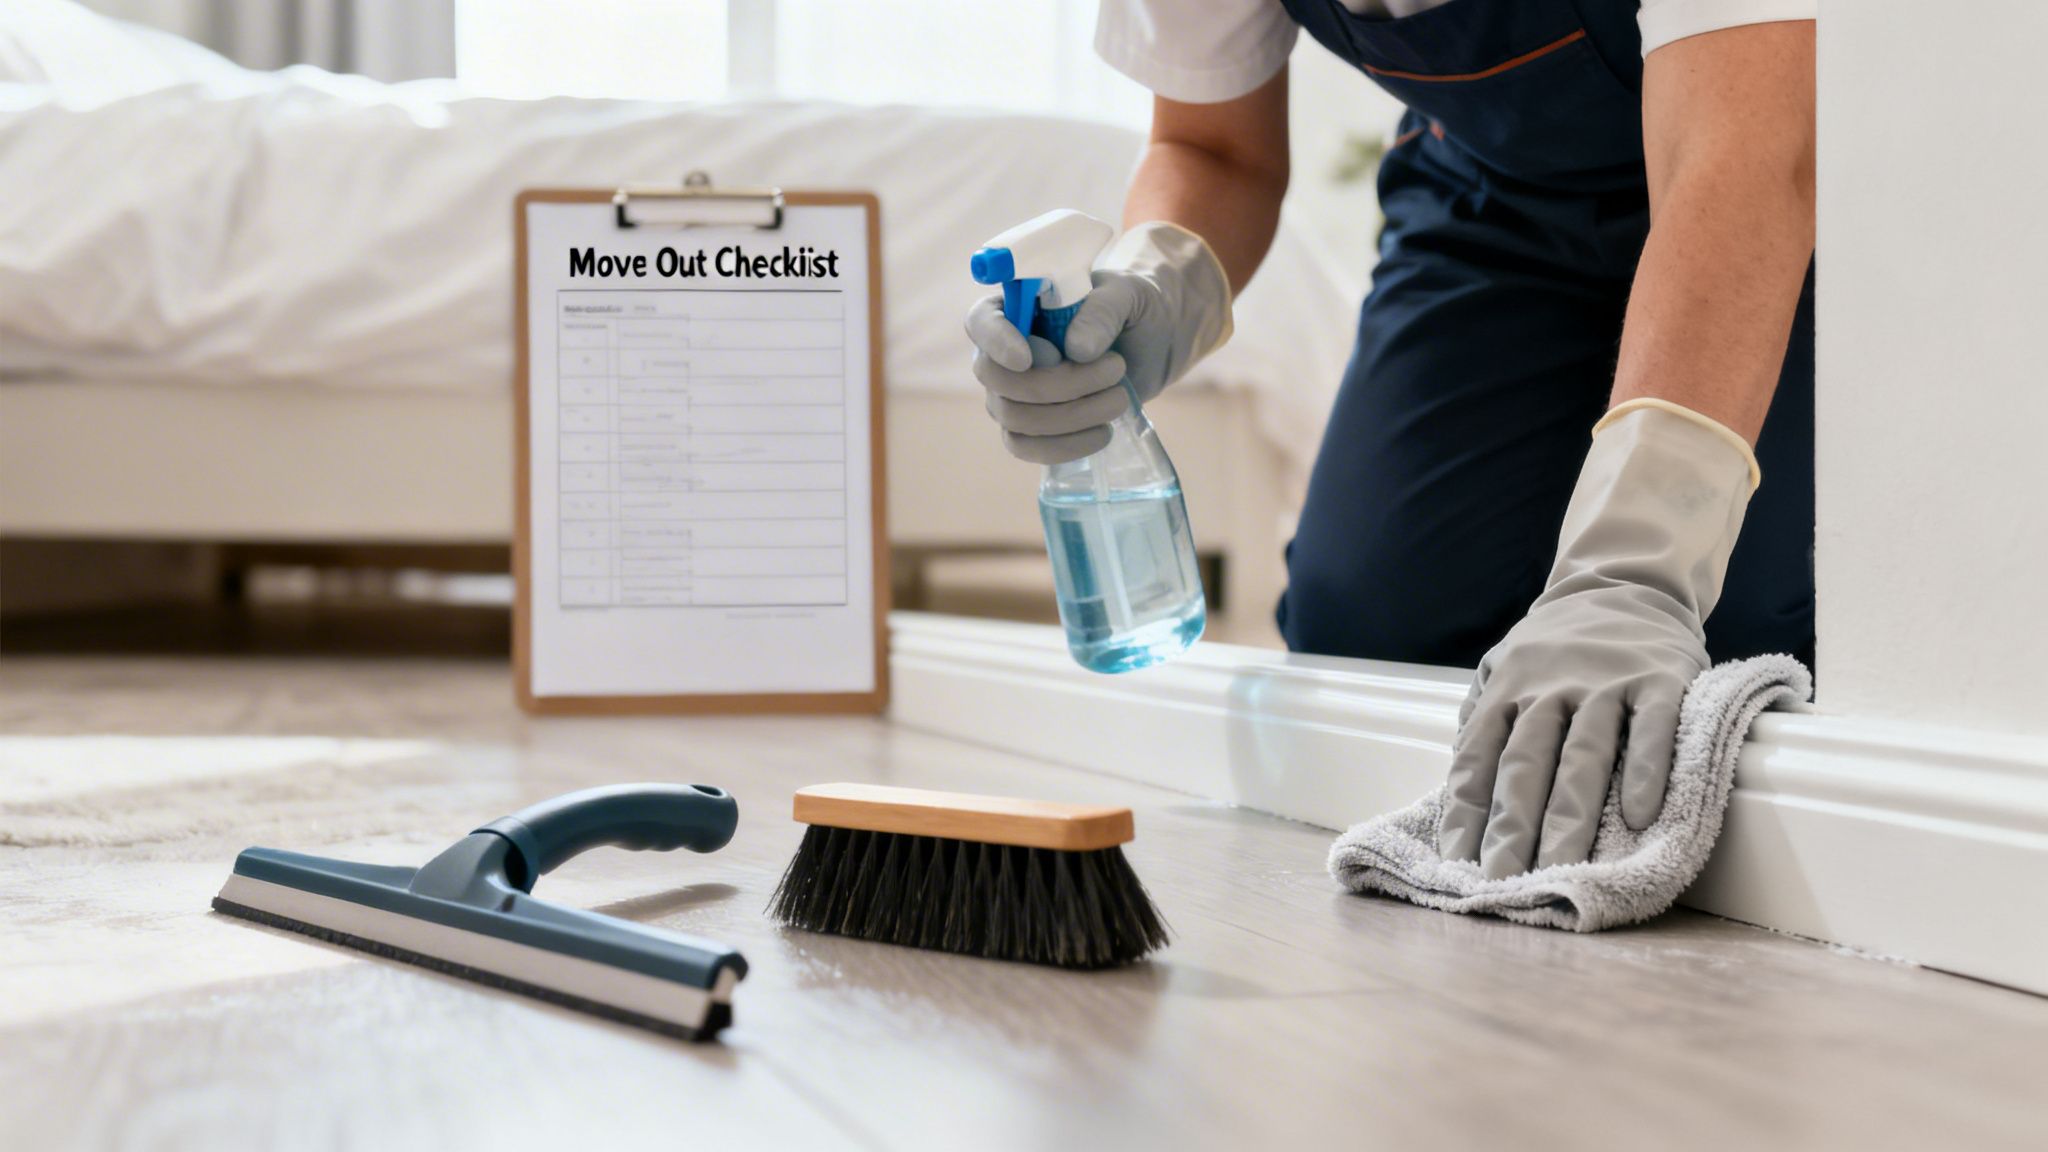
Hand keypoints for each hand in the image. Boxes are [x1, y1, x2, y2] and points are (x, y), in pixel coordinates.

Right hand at [966, 221, 1231, 463]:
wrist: (1153, 343)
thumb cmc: (1131, 309)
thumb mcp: (1127, 294)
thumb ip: (1102, 311)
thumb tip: (1076, 350)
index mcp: (1016, 307)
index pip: (981, 323)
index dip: (996, 343)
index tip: (1027, 358)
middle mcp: (1004, 352)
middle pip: (997, 380)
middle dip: (1058, 384)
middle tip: (1114, 368)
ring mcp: (1013, 395)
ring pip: (1016, 418)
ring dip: (1073, 415)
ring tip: (1120, 397)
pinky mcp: (1032, 429)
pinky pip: (1027, 448)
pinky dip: (1066, 446)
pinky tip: (1103, 433)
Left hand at [1439, 401, 1759, 878]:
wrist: (1624, 582)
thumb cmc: (1556, 644)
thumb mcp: (1502, 665)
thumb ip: (1480, 716)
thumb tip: (1455, 781)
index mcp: (1506, 690)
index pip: (1477, 758)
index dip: (1466, 812)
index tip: (1457, 862)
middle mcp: (1550, 688)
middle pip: (1526, 765)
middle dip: (1512, 826)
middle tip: (1504, 881)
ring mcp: (1605, 683)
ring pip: (1583, 755)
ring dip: (1571, 815)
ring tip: (1562, 867)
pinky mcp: (1659, 680)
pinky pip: (1654, 729)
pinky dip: (1647, 770)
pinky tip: (1640, 815)